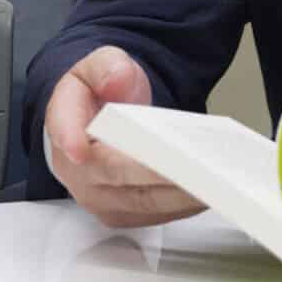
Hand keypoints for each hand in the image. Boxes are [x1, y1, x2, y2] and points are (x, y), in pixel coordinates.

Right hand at [45, 46, 202, 228]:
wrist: (102, 119)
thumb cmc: (100, 95)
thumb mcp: (99, 66)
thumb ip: (106, 67)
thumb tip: (117, 79)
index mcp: (65, 127)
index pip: (69, 135)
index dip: (74, 141)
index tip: (82, 150)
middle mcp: (77, 172)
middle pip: (121, 177)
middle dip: (160, 174)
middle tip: (196, 167)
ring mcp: (101, 199)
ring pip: (145, 203)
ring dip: (181, 196)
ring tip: (216, 182)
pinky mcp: (125, 215)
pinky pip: (157, 215)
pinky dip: (185, 205)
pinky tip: (211, 192)